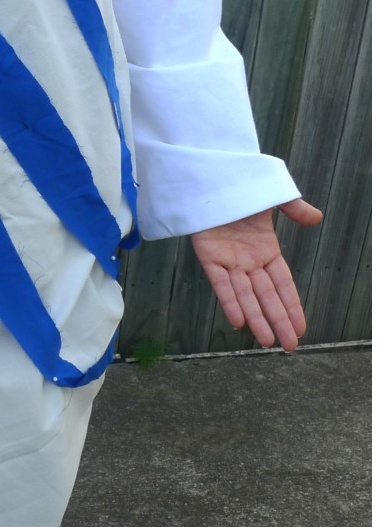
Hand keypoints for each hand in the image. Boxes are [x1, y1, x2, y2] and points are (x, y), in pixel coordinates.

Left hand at [190, 198, 322, 350]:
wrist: (210, 179)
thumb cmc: (241, 188)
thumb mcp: (274, 198)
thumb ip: (295, 209)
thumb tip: (317, 218)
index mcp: (266, 251)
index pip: (283, 285)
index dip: (292, 306)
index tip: (301, 328)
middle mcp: (249, 262)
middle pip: (267, 296)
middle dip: (279, 321)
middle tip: (290, 347)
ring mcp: (230, 261)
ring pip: (246, 296)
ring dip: (256, 319)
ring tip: (266, 341)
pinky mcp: (209, 257)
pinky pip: (221, 284)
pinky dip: (230, 302)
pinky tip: (239, 321)